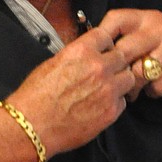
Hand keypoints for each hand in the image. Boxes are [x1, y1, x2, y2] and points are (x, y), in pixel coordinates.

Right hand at [7, 23, 136, 155]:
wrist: (33, 125)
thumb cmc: (35, 95)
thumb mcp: (52, 63)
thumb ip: (75, 56)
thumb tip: (86, 55)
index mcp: (82, 51)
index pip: (105, 36)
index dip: (103, 44)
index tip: (101, 50)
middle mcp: (99, 68)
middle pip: (121, 56)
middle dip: (113, 62)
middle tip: (103, 71)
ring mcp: (108, 90)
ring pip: (128, 78)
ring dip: (119, 81)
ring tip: (104, 88)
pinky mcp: (111, 111)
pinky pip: (122, 101)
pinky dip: (114, 101)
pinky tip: (99, 105)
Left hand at [97, 9, 161, 104]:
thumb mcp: (154, 34)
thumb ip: (129, 36)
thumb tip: (93, 47)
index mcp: (150, 18)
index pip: (116, 18)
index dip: (100, 35)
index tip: (94, 53)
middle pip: (124, 49)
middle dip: (115, 69)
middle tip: (110, 79)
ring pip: (138, 71)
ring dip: (131, 85)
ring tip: (131, 90)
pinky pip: (155, 87)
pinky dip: (152, 92)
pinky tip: (155, 89)